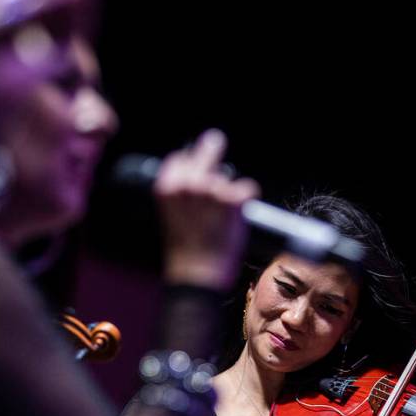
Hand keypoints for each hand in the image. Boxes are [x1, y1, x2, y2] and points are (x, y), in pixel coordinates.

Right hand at [155, 130, 259, 289]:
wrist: (197, 275)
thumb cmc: (184, 254)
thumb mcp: (170, 219)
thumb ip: (180, 198)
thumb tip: (196, 183)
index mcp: (167, 189)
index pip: (179, 160)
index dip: (187, 160)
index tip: (192, 160)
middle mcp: (189, 184)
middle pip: (205, 153)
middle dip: (211, 148)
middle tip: (215, 140)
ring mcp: (213, 190)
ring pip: (228, 180)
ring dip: (229, 194)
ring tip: (223, 219)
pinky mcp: (234, 199)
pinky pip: (248, 188)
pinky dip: (247, 199)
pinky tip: (240, 216)